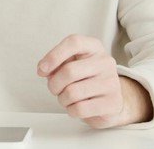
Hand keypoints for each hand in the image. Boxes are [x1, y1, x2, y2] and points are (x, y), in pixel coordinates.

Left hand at [36, 35, 152, 127]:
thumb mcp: (72, 65)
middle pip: (69, 71)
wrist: (110, 102)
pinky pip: (80, 108)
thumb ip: (56, 64)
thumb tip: (44, 69)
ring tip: (67, 98)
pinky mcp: (112, 102)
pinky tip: (76, 107)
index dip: (54, 55)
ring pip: (72, 92)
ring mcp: (111, 82)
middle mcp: (105, 61)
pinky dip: (71, 110)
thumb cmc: (85, 80)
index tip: (42, 69)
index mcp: (94, 47)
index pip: (74, 42)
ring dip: (62, 99)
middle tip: (54, 89)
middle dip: (54, 84)